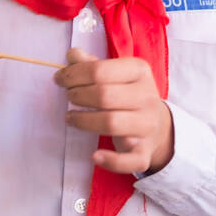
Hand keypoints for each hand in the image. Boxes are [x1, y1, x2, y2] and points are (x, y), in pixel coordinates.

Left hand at [52, 48, 173, 174]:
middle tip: (68, 98)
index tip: (59, 80)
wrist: (157, 125)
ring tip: (70, 118)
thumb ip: (92, 64)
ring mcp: (147, 125)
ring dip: (83, 121)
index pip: (100, 70)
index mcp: (139, 71)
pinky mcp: (144, 151)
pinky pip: (129, 160)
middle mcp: (147, 97)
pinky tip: (94, 155)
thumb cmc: (127, 95)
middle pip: (103, 95)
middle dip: (77, 96)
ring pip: (111, 123)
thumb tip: (72, 54)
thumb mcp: (115, 74)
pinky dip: (111, 160)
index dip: (73, 75)